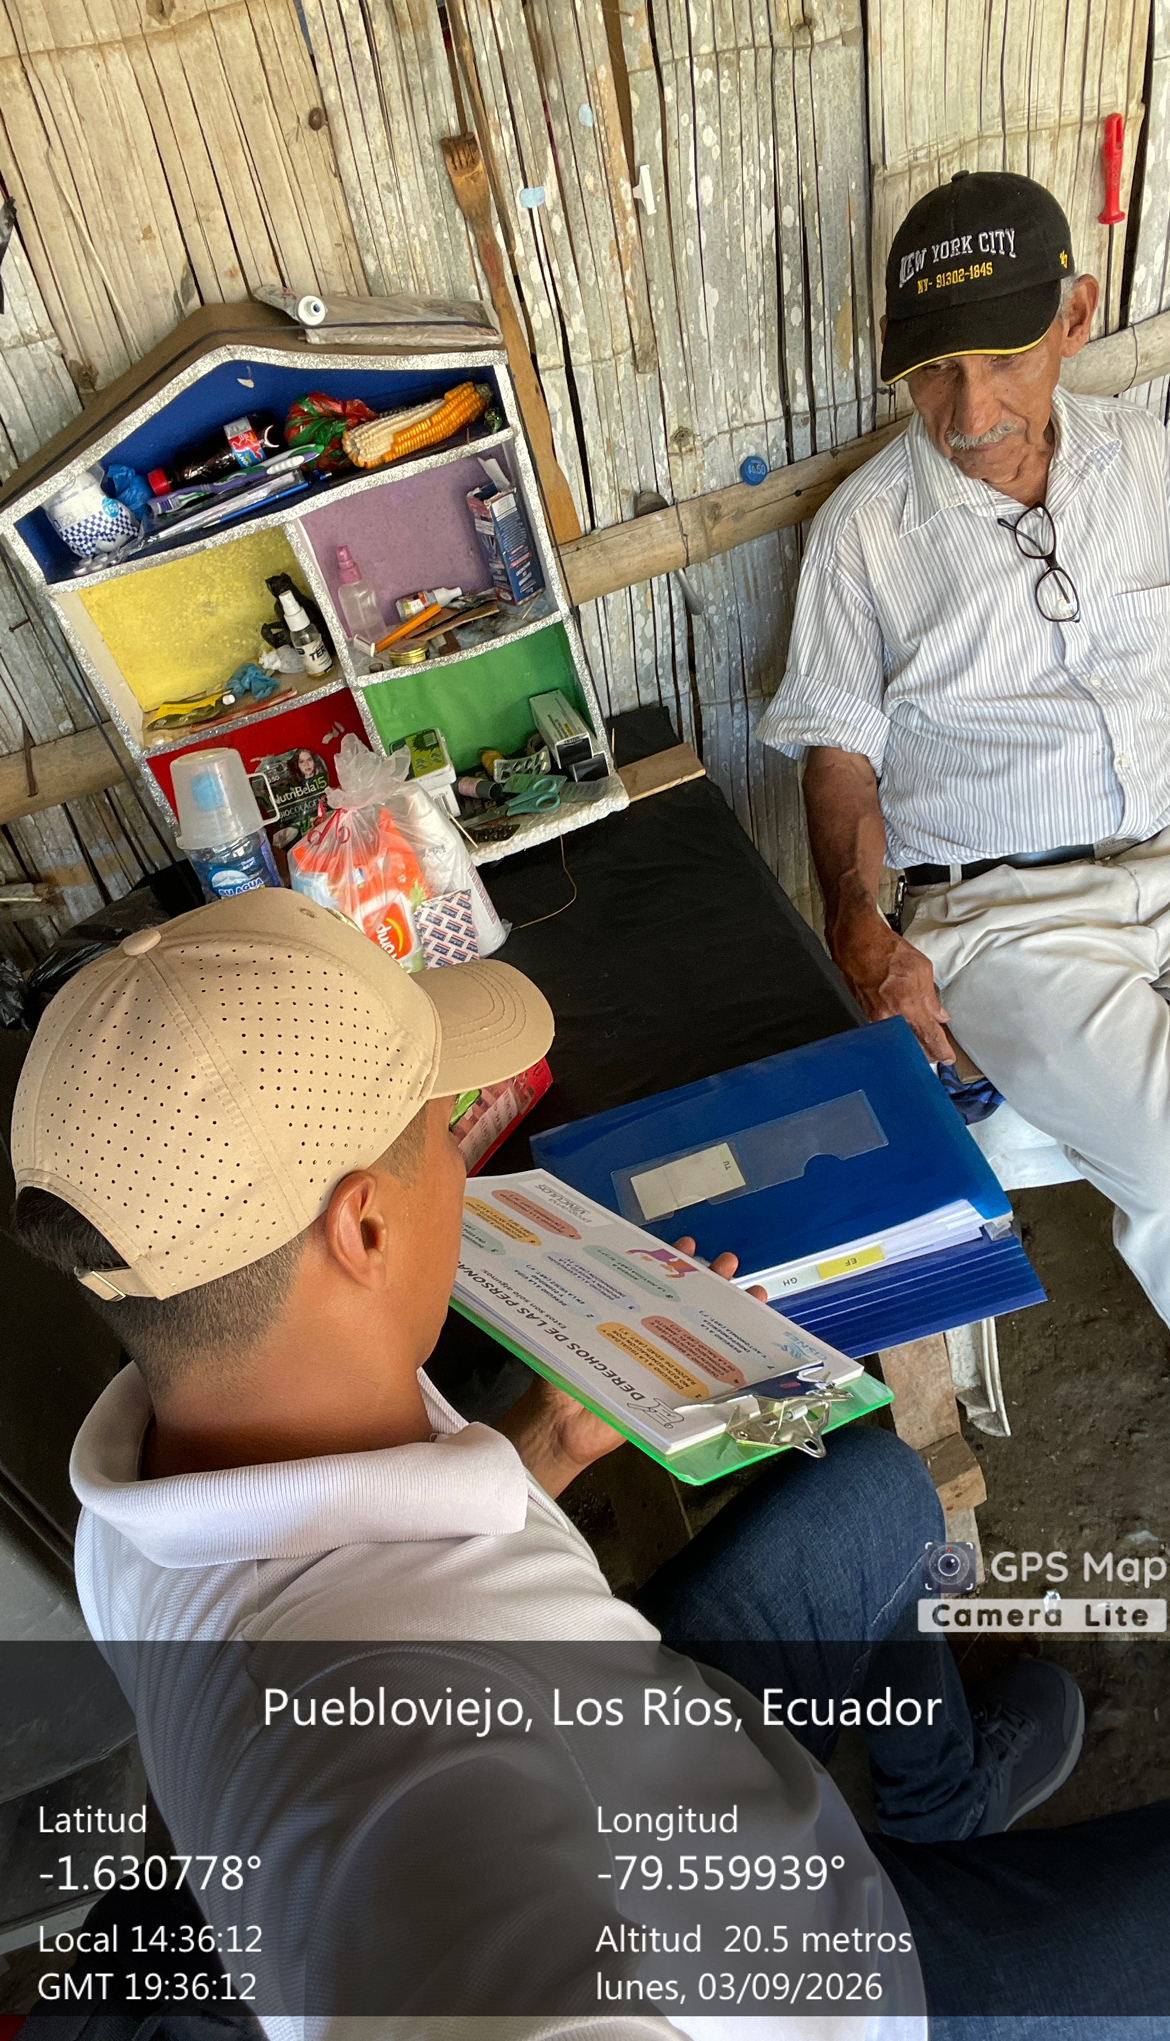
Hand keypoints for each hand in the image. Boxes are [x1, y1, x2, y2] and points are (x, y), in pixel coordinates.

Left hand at [495, 1238, 767, 1495]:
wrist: (565, 1427)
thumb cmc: (562, 1380)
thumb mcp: (572, 1336)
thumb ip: (586, 1314)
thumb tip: (587, 1276)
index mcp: (626, 1317)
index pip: (655, 1283)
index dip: (673, 1264)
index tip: (688, 1246)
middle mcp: (649, 1336)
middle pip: (688, 1303)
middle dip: (713, 1280)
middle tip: (729, 1264)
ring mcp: (666, 1364)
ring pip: (704, 1332)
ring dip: (731, 1312)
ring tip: (752, 1294)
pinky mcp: (677, 1394)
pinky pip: (709, 1377)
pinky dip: (733, 1360)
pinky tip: (750, 1346)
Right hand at [826, 901, 953, 1062]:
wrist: (858, 944)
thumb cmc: (887, 951)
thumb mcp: (922, 969)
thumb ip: (932, 998)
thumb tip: (939, 1014)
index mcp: (909, 1007)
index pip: (930, 1038)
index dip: (941, 1050)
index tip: (948, 1057)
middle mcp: (891, 1018)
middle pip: (913, 1048)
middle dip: (927, 1053)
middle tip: (936, 1053)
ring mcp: (875, 1019)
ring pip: (898, 1041)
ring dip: (911, 1044)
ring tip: (920, 1044)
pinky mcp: (864, 1014)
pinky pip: (884, 1031)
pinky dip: (895, 1034)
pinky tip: (901, 1030)